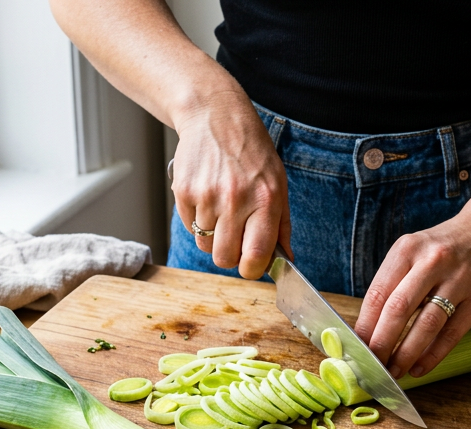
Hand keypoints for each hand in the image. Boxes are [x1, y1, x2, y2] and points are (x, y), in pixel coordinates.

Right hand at [171, 92, 290, 278]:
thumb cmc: (251, 153)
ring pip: (205, 245)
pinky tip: (207, 198)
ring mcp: (207, 195)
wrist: (216, 117)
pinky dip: (197, 220)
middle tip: (234, 238)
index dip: (251, 269)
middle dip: (229, 256)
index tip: (250, 266)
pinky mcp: (184, 191)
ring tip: (221, 209)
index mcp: (265, 200)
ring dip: (213, 235)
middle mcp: (236, 199)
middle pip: (224, 258)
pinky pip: (189, 227)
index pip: (256, 255)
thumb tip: (285, 261)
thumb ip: (282, 226)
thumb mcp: (278, 184)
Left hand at [353, 214, 470, 379]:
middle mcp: (432, 261)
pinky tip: (420, 368)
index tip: (356, 349)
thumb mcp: (413, 253)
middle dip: (382, 343)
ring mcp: (459, 279)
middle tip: (373, 366)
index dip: (364, 326)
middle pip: (399, 309)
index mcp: (407, 249)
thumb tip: (367, 330)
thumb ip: (393, 285)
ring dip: (407, 353)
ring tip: (395, 371)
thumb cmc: (442, 250)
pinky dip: (433, 355)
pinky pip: (452, 333)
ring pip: (427, 324)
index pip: (378, 294)